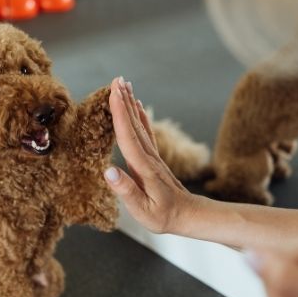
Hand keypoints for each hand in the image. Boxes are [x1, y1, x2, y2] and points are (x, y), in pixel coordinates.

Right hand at [104, 77, 193, 233]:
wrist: (189, 216)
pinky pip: (146, 131)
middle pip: (134, 124)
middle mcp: (148, 157)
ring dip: (131, 104)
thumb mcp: (143, 210)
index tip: (113, 93)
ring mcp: (153, 156)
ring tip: (124, 86)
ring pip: (140, 124)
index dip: (119, 114)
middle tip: (117, 80)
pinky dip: (140, 116)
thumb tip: (108, 171)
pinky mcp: (154, 158)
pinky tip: (138, 107)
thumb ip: (126, 190)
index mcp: (143, 168)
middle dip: (124, 101)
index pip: (127, 136)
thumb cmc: (164, 216)